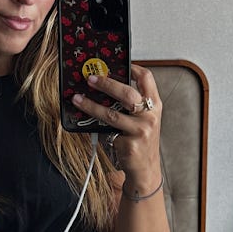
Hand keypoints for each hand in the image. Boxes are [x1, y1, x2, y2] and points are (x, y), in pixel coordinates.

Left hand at [72, 65, 162, 188]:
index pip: (147, 79)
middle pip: (127, 93)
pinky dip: (96, 127)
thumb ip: (130, 105)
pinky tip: (86, 123)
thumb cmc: (140, 141)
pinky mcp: (130, 145)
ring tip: (77, 98)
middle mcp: (151, 116)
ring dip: (91, 105)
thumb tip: (102, 86)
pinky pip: (107, 132)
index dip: (132, 67)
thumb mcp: (142, 119)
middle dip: (106, 83)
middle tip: (90, 78)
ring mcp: (141, 131)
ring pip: (112, 114)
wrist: (146, 169)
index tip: (115, 62)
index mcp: (155, 105)